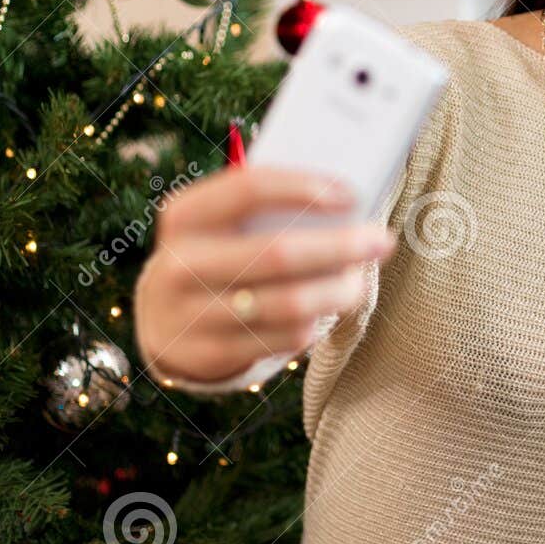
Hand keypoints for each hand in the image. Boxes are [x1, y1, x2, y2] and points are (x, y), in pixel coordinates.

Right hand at [134, 166, 396, 384]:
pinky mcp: (207, 355)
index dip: (304, 188)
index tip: (351, 194)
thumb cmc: (216, 253)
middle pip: (278, 254)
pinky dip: (314, 324)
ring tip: (359, 282)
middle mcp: (180, 264)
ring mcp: (189, 314)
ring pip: (287, 305)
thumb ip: (267, 207)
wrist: (161, 319)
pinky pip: (282, 340)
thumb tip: (348, 197)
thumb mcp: (222, 222)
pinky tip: (326, 311)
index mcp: (185, 215)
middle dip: (341, 246)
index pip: (249, 189)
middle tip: (383, 241)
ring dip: (337, 292)